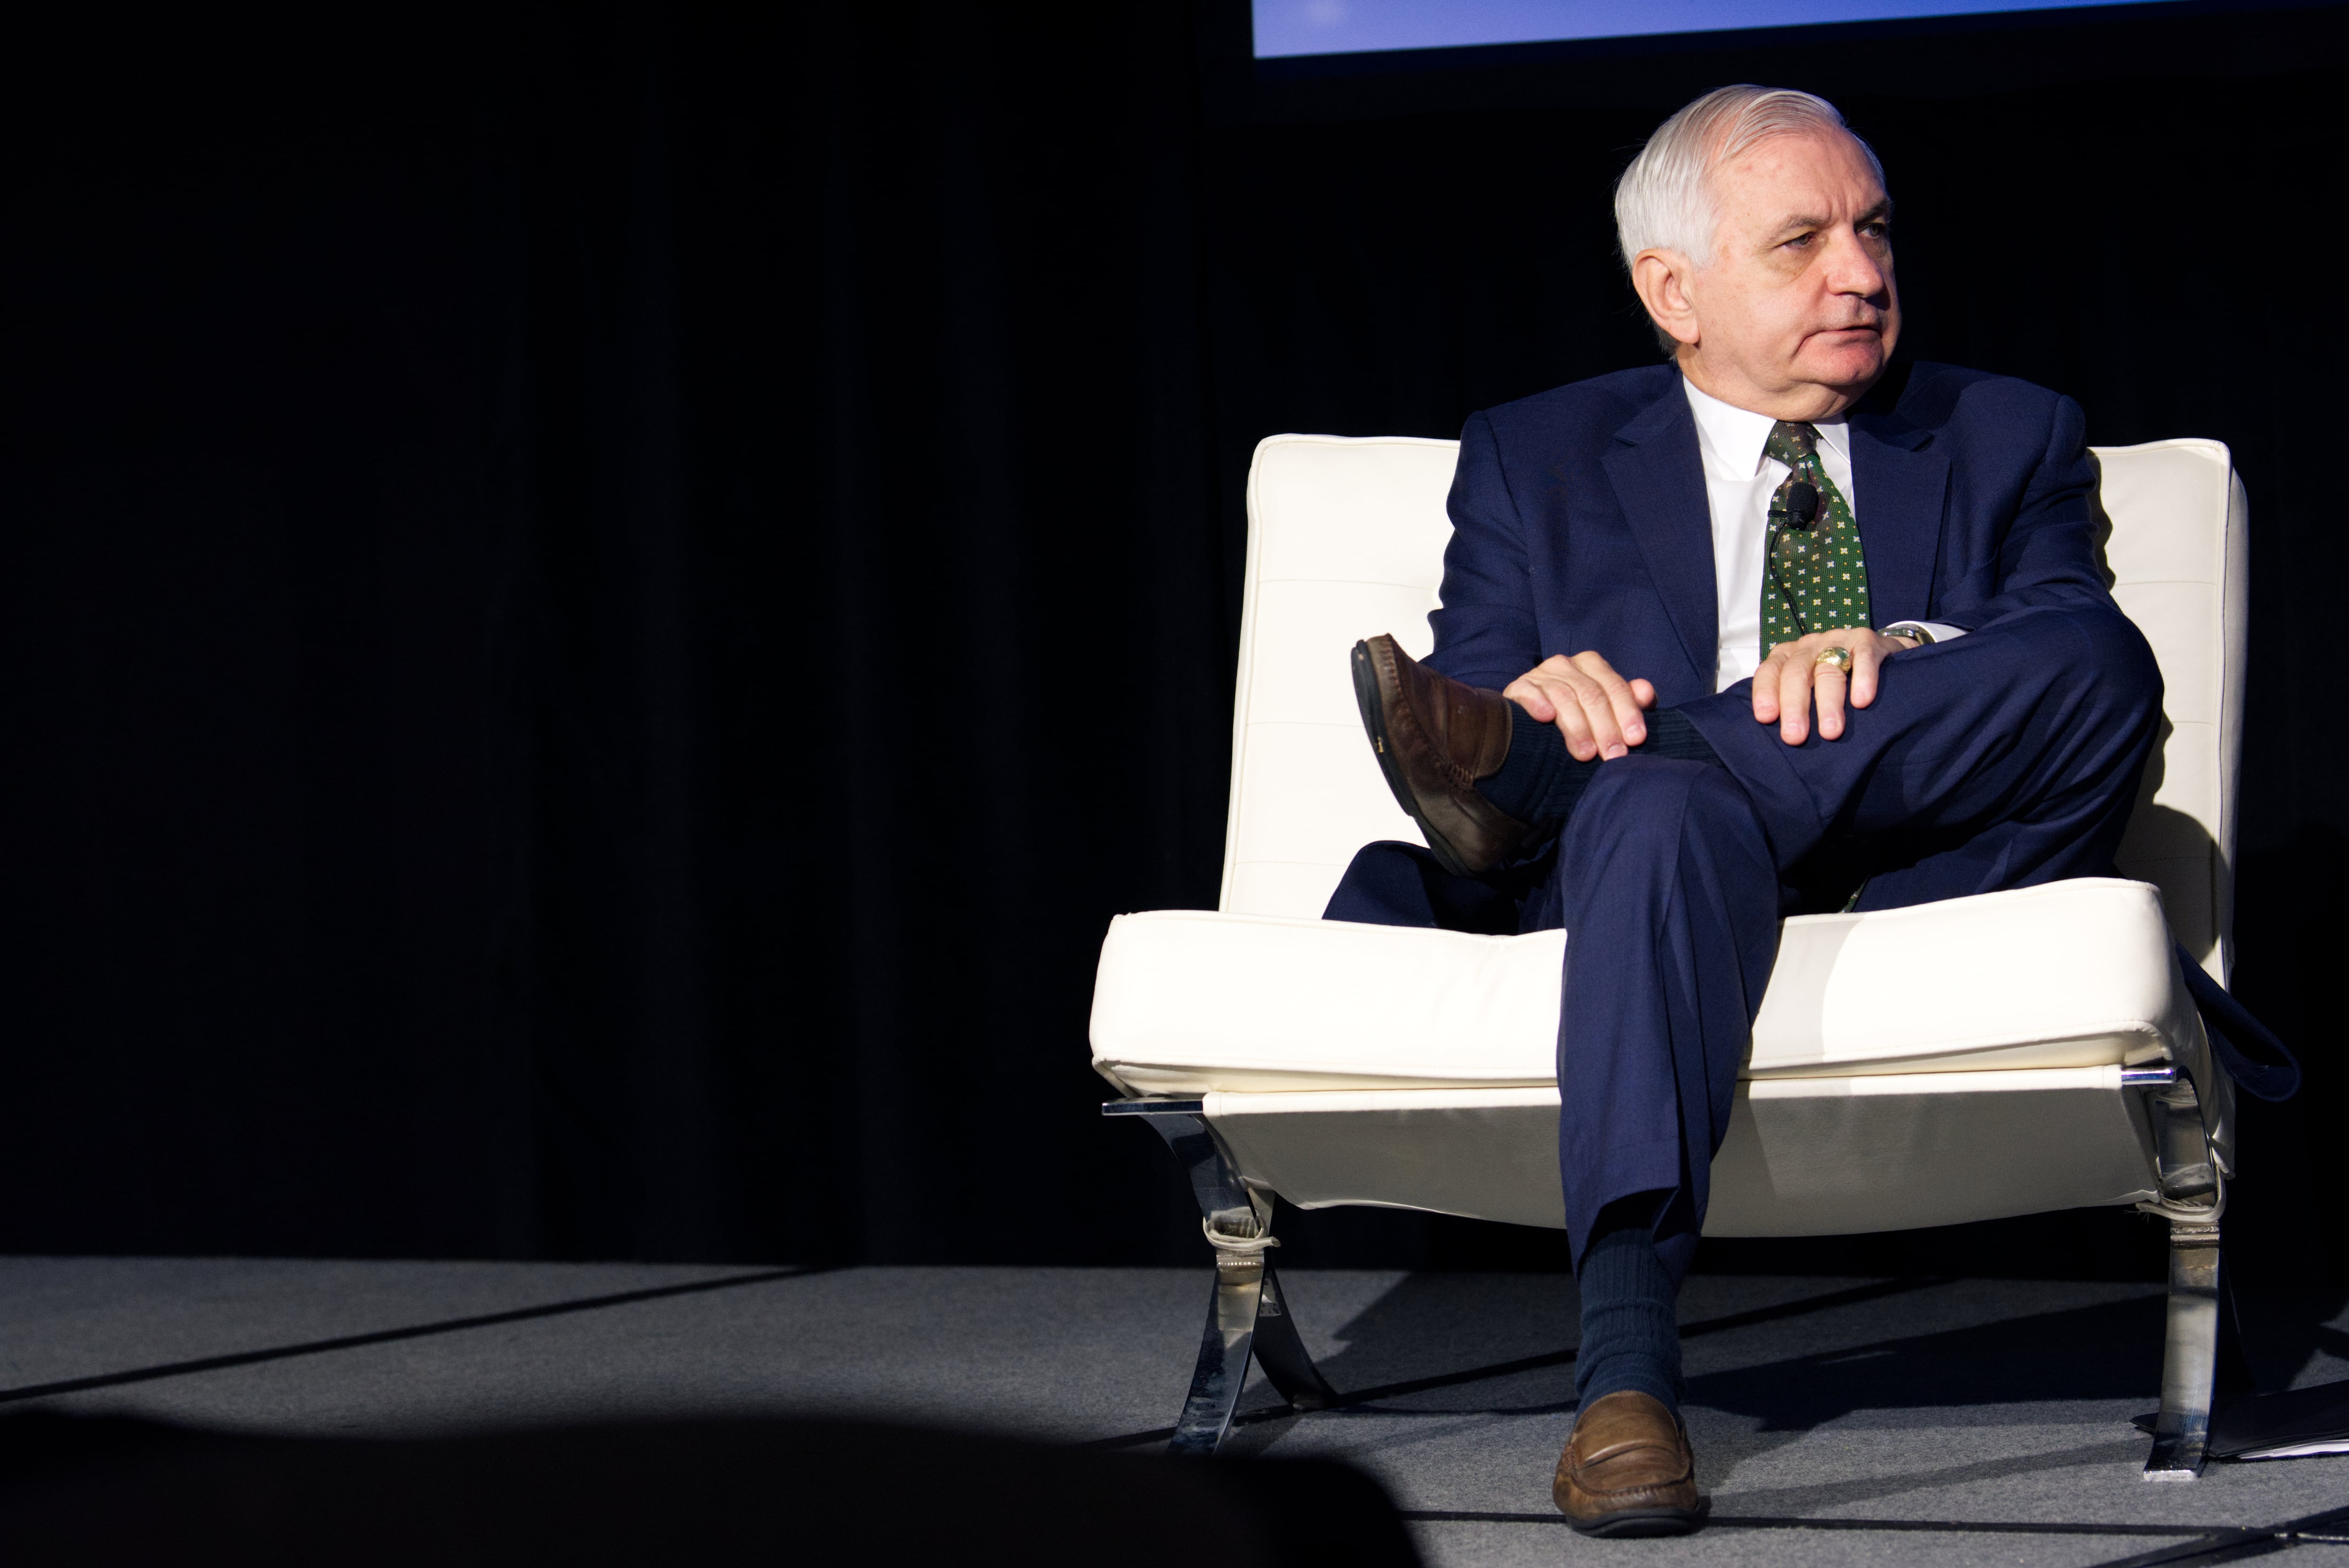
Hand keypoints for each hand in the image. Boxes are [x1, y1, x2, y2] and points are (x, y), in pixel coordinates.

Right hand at [1504, 652, 1657, 761]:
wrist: (1532, 718)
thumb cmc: (1578, 716)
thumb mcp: (1606, 708)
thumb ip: (1629, 702)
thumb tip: (1647, 694)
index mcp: (1591, 664)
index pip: (1614, 687)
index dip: (1627, 713)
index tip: (1635, 740)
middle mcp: (1565, 664)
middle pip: (1591, 694)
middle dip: (1605, 727)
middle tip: (1613, 756)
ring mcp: (1540, 674)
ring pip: (1564, 697)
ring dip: (1577, 727)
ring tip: (1586, 754)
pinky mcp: (1518, 687)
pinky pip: (1529, 692)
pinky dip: (1537, 703)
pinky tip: (1546, 718)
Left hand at [1753, 627, 1917, 744]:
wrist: (1878, 651)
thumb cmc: (1833, 677)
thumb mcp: (1807, 685)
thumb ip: (1791, 703)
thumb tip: (1783, 740)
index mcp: (1787, 656)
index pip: (1769, 671)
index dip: (1765, 693)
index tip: (1766, 718)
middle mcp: (1808, 646)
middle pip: (1796, 673)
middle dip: (1794, 706)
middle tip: (1795, 736)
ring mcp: (1837, 641)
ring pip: (1828, 670)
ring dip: (1828, 703)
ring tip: (1830, 731)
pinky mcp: (1866, 640)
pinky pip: (1864, 657)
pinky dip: (1863, 679)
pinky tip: (1861, 701)